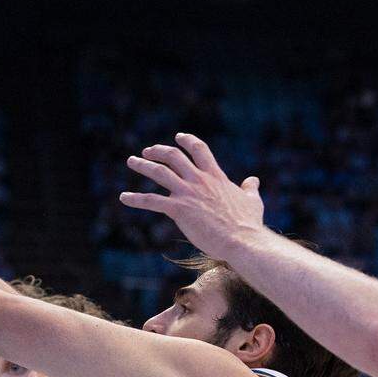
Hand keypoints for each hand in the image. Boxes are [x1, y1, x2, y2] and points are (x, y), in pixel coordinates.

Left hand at [120, 133, 265, 258]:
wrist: (242, 239)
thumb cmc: (248, 224)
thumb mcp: (252, 201)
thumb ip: (250, 188)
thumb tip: (253, 180)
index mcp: (215, 177)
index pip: (199, 150)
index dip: (187, 141)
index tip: (178, 136)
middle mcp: (199, 180)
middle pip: (174, 156)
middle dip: (158, 150)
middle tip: (147, 151)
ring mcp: (188, 193)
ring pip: (159, 173)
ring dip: (143, 165)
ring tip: (131, 161)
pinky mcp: (178, 209)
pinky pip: (151, 200)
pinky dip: (135, 198)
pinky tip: (123, 197)